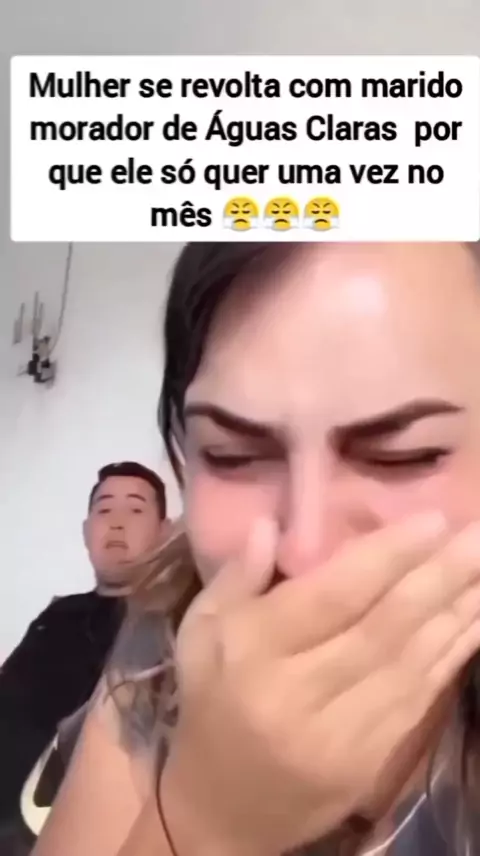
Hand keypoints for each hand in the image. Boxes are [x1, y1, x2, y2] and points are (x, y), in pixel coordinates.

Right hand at [161, 514, 479, 854]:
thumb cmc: (212, 702)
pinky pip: (421, 698)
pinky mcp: (370, 763)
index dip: (384, 558)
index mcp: (252, 655)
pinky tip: (476, 619)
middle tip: (479, 534)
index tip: (432, 521)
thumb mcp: (200, 632)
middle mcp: (300, 696)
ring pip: (411, 663)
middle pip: (382, 628)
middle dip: (438, 577)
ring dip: (458, 611)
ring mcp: (341, 737)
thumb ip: (236, 577)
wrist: (225, 808)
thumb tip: (271, 524)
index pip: (329, 599)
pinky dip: (453, 654)